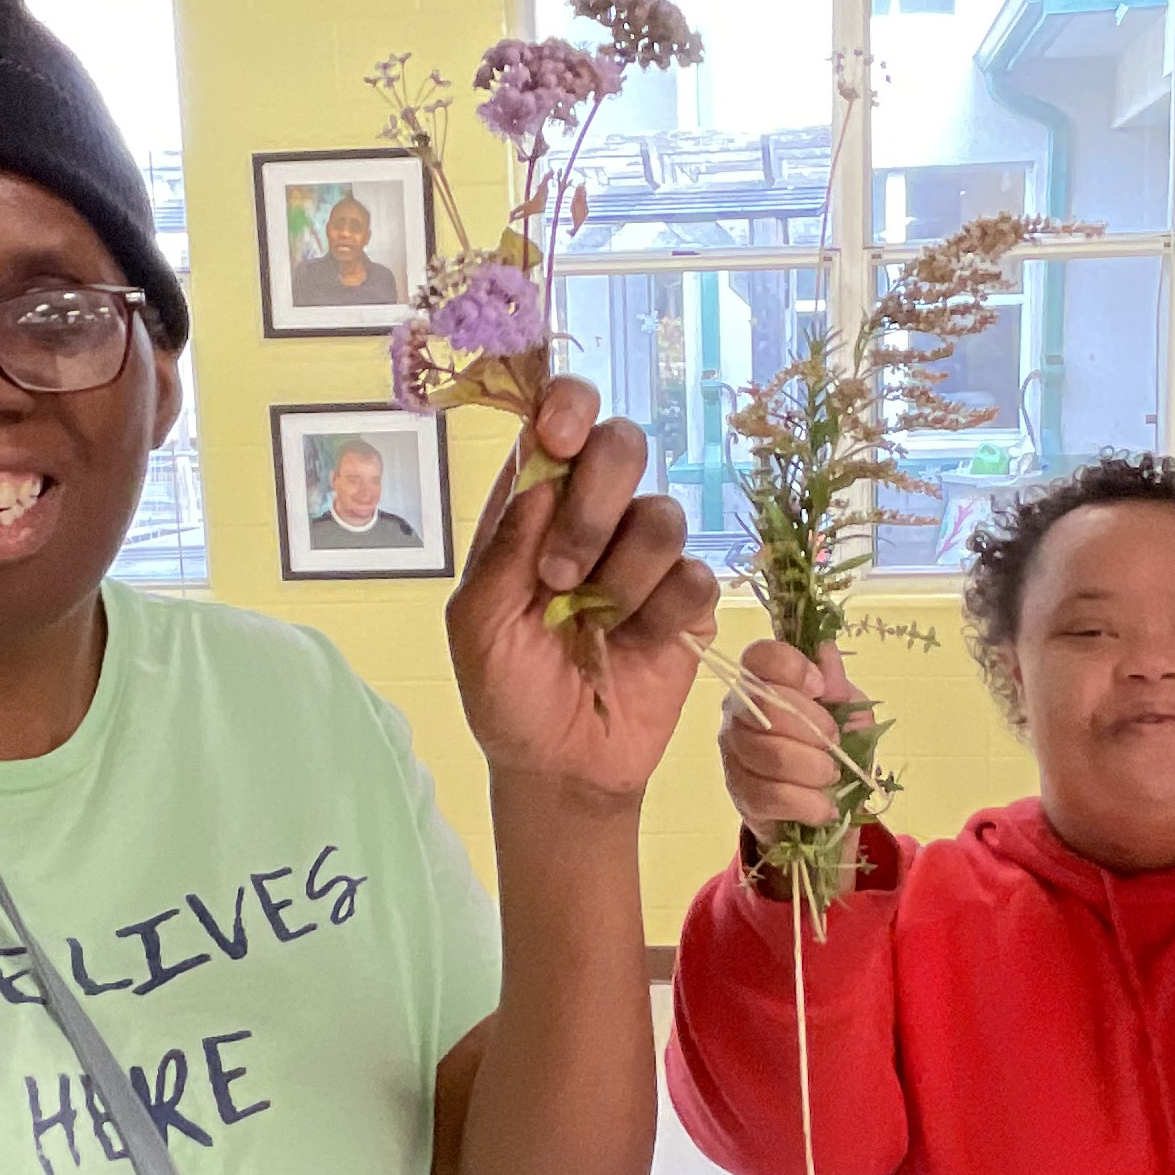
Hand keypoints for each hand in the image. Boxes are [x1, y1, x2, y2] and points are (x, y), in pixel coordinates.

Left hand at [446, 377, 716, 807]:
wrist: (563, 767)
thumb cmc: (507, 693)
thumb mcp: (477, 628)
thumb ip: (502, 551)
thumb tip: (538, 475)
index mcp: (532, 506)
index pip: (556, 420)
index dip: (566, 408)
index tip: (559, 438)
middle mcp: (592, 515)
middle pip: (622, 445)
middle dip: (595, 503)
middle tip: (561, 574)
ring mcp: (643, 556)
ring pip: (663, 514)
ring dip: (623, 576)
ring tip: (595, 625)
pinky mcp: (688, 602)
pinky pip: (697, 576)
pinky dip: (662, 614)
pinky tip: (636, 647)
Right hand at [718, 640, 865, 841]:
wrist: (827, 803)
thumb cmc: (836, 747)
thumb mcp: (849, 712)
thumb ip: (838, 685)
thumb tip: (826, 651)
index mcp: (764, 681)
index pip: (760, 657)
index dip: (792, 668)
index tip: (821, 689)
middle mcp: (739, 711)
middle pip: (765, 706)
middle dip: (813, 727)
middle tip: (835, 743)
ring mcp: (735, 754)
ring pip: (771, 754)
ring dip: (813, 768)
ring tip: (832, 776)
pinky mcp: (741, 795)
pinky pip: (772, 796)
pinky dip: (807, 803)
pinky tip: (823, 805)